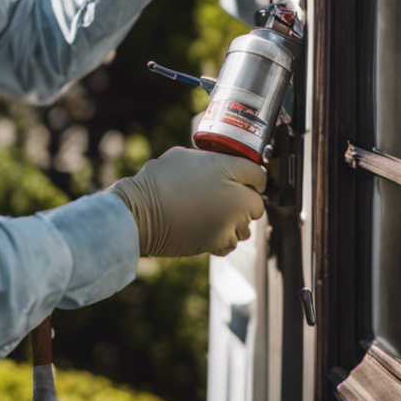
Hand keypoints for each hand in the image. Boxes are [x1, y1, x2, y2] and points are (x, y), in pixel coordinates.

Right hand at [109, 146, 265, 256]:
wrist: (141, 212)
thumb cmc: (159, 180)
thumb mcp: (184, 156)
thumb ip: (210, 161)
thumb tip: (219, 166)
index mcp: (229, 170)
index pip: (258, 175)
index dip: (251, 177)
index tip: (245, 180)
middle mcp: (237, 199)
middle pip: (255, 204)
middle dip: (242, 202)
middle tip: (221, 197)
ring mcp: (230, 224)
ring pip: (244, 226)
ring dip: (234, 222)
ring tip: (209, 214)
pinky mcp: (219, 244)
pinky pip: (230, 242)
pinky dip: (222, 238)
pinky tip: (204, 227)